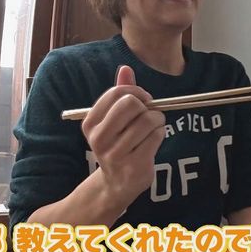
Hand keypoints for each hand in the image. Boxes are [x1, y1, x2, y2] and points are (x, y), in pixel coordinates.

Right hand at [81, 65, 166, 202]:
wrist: (117, 183)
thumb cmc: (118, 143)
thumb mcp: (114, 119)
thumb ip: (119, 94)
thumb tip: (125, 68)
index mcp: (90, 123)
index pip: (116, 93)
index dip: (135, 91)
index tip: (142, 100)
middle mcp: (99, 139)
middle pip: (131, 104)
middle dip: (146, 106)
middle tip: (149, 114)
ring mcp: (116, 154)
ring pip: (147, 120)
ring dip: (157, 120)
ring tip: (152, 128)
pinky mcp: (134, 166)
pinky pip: (156, 136)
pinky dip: (160, 133)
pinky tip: (154, 140)